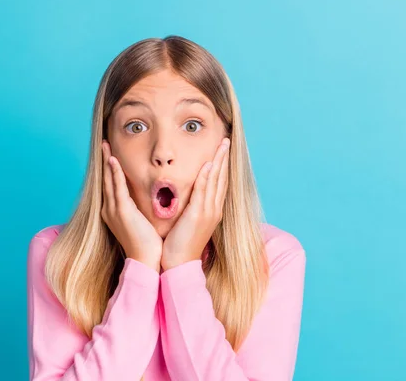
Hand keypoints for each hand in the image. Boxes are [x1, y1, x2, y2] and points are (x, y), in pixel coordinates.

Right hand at [101, 140, 162, 272]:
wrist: (146, 260)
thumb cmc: (148, 244)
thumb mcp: (141, 222)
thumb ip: (140, 209)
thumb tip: (149, 198)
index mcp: (114, 212)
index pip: (111, 185)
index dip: (110, 169)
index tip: (110, 153)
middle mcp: (109, 210)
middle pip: (106, 179)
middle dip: (104, 161)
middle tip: (103, 143)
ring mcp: (113, 210)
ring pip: (109, 180)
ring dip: (107, 161)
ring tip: (105, 145)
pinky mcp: (121, 212)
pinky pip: (117, 188)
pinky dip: (115, 173)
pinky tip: (113, 160)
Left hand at [161, 138, 230, 270]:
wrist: (178, 264)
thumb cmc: (179, 244)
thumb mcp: (188, 222)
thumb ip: (191, 207)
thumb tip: (189, 196)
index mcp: (212, 210)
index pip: (219, 182)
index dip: (222, 164)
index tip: (223, 149)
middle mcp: (214, 209)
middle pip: (222, 178)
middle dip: (224, 158)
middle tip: (227, 140)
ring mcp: (208, 212)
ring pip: (216, 182)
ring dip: (219, 161)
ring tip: (222, 145)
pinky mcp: (198, 216)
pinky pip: (203, 193)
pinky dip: (207, 178)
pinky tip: (209, 165)